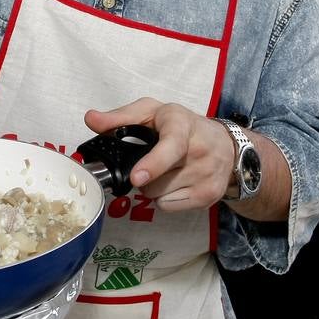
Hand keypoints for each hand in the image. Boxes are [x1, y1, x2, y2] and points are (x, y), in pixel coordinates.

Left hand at [84, 99, 234, 211]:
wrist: (227, 145)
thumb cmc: (184, 126)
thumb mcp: (152, 111)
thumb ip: (120, 116)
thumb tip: (90, 119)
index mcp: (182, 125)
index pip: (170, 147)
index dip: (152, 164)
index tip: (137, 177)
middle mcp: (199, 151)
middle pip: (154, 181)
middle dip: (143, 174)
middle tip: (150, 161)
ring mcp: (207, 176)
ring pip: (159, 196)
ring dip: (154, 188)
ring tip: (166, 171)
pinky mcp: (210, 196)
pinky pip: (170, 207)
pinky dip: (166, 198)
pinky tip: (176, 182)